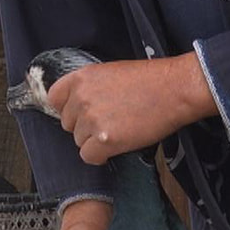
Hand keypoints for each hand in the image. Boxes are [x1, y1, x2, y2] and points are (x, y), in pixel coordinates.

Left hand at [48, 54, 215, 164]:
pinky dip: (101, 156)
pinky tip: (118, 144)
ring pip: (79, 141)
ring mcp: (91, 120)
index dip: (68, 108)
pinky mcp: (104, 140)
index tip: (80, 113)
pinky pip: (89, 157)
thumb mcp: (111, 72)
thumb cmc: (150, 80)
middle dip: (85, 126)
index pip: (54, 98)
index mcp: (81, 78)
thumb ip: (90, 87)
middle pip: (67, 124)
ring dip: (95, 141)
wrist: (175, 89)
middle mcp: (81, 98)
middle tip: (110, 121)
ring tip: (120, 130)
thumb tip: (79, 106)